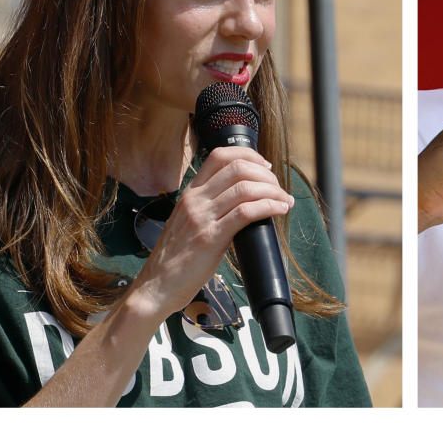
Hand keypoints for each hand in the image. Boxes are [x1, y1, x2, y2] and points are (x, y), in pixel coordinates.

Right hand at [126, 146, 294, 321]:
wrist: (156, 286)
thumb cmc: (177, 258)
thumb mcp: (190, 222)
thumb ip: (210, 208)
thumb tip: (244, 202)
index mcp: (191, 193)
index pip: (220, 156)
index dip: (249, 155)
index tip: (266, 167)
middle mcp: (195, 200)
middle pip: (238, 168)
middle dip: (266, 175)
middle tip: (279, 188)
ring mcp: (201, 217)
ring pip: (245, 188)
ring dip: (273, 191)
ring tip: (285, 201)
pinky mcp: (210, 238)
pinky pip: (245, 212)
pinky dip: (268, 206)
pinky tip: (279, 210)